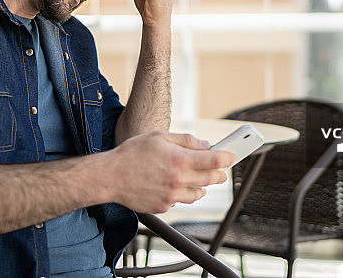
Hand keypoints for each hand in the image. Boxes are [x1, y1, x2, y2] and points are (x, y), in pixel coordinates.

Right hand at [107, 131, 234, 213]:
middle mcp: (179, 180)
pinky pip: (180, 200)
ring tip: (195, 178)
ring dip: (201, 186)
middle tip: (219, 170)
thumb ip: (185, 140)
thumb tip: (204, 144)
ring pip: (198, 194)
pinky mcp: (164, 206)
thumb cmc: (132, 153)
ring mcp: (172, 196)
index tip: (232, 156)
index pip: (214, 160)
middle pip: (210, 179)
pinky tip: (172, 184)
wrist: (110, 176)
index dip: (227, 158)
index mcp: (180, 160)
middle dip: (218, 174)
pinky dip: (181, 193)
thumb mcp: (159, 137)